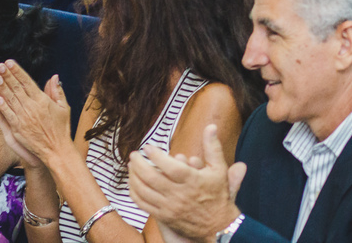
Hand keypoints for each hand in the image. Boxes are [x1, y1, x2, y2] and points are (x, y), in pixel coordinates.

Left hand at [0, 60, 71, 165]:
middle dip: (6, 75)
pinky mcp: (17, 129)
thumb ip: (57, 91)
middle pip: (16, 88)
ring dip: (1, 88)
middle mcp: (32, 108)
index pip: (27, 82)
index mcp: (43, 100)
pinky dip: (2, 107)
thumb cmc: (61, 128)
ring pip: (10, 100)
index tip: (9, 62)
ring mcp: (23, 118)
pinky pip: (8, 116)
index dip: (17, 71)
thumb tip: (54, 77)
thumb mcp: (63, 107)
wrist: (56, 150)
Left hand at [128, 125, 244, 239]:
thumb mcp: (219, 168)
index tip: (147, 147)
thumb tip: (211, 126)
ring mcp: (170, 207)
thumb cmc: (218, 195)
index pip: (170, 167)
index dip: (156, 156)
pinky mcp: (164, 216)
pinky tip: (133, 184)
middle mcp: (179, 195)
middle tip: (134, 155)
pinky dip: (134, 193)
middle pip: (152, 178)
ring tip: (131, 166)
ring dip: (134, 177)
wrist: (218, 225)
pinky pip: (143, 205)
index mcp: (192, 181)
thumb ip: (212, 147)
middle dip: (139, 164)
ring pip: (144, 192)